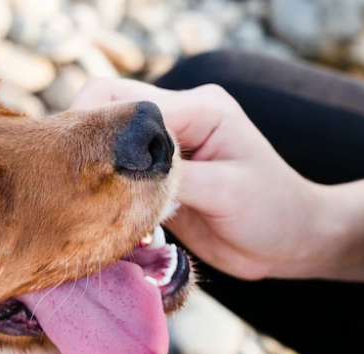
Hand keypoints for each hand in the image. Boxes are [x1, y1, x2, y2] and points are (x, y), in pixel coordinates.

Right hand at [72, 78, 334, 279]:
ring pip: (108, 137)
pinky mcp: (158, 173)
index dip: (101, 127)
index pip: (133, 102)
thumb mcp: (226, 192)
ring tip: (81, 196)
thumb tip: (122, 170)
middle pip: (110, 106)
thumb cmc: (273, 213)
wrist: (292, 242)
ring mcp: (166, 145)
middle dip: (88, 138)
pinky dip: (104, 185)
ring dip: (92, 162)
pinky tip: (100, 210)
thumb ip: (174, 176)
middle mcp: (179, 117)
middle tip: (71, 181)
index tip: (81, 164)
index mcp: (200, 108)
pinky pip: (117, 169)